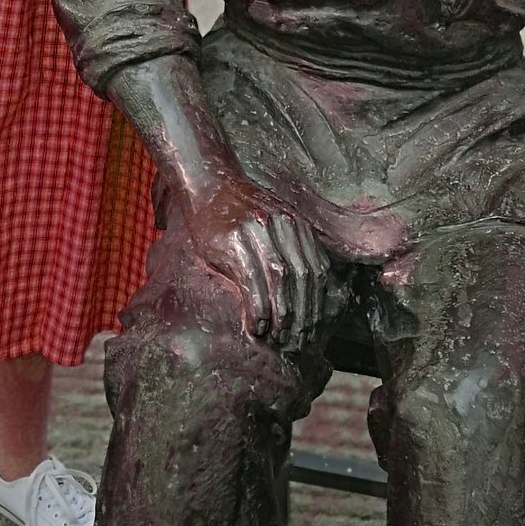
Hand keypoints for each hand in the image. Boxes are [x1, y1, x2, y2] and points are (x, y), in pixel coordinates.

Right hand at [180, 175, 332, 349]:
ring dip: (283, 316)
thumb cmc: (237, 210)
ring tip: (280, 339)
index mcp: (296, 224)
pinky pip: (253, 281)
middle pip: (303, 278)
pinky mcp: (233, 241)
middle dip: (304, 316)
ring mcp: (258, 231)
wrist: (206, 182)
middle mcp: (282, 225)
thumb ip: (291, 248)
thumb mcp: (272, 222)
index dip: (317, 306)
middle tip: (299, 343)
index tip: (313, 331)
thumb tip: (305, 293)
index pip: (318, 271)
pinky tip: (257, 326)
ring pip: (281, 281)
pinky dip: (259, 308)